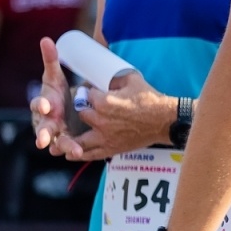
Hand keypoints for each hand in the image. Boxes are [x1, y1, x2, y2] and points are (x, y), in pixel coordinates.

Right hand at [30, 37, 71, 152]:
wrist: (67, 109)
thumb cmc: (58, 93)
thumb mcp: (55, 77)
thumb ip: (51, 59)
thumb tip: (46, 39)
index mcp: (44, 104)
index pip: (38, 104)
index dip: (40, 105)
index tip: (45, 105)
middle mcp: (47, 120)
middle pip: (43, 127)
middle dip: (43, 133)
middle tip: (44, 139)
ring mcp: (56, 133)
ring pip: (56, 142)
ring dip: (63, 146)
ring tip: (74, 152)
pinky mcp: (66, 142)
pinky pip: (67, 149)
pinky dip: (71, 152)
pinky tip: (78, 155)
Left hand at [59, 71, 173, 161]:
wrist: (164, 120)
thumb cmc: (150, 99)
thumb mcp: (132, 80)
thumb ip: (114, 78)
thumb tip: (104, 76)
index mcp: (104, 102)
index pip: (86, 94)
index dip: (88, 92)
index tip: (91, 91)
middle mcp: (100, 120)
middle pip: (81, 114)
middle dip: (83, 110)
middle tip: (87, 109)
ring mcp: (104, 136)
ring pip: (80, 137)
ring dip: (72, 137)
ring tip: (65, 136)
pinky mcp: (111, 148)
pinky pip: (91, 153)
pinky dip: (79, 154)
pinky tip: (71, 154)